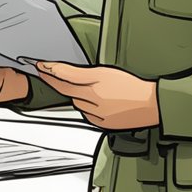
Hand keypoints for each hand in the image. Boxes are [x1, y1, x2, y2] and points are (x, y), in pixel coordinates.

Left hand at [35, 62, 158, 129]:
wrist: (152, 104)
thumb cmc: (132, 86)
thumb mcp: (104, 72)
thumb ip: (77, 73)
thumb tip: (57, 71)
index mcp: (92, 87)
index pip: (62, 79)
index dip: (49, 72)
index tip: (40, 67)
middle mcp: (92, 103)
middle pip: (68, 92)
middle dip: (59, 83)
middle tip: (50, 73)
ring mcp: (97, 115)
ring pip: (79, 104)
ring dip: (79, 96)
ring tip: (93, 90)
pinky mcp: (103, 124)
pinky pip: (88, 115)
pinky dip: (89, 109)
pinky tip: (100, 103)